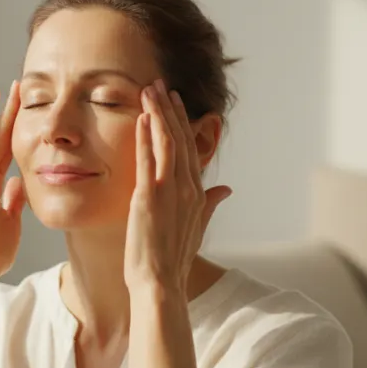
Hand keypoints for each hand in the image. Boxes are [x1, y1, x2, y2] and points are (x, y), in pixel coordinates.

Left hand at [124, 80, 232, 293]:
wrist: (161, 283)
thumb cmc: (174, 260)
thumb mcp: (196, 227)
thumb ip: (210, 204)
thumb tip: (226, 189)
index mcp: (196, 193)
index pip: (190, 149)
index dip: (182, 123)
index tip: (174, 102)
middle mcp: (187, 188)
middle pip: (179, 139)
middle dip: (169, 109)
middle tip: (160, 84)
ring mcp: (170, 191)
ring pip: (166, 142)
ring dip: (157, 114)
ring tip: (149, 90)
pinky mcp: (150, 198)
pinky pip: (148, 160)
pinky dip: (145, 137)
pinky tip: (140, 119)